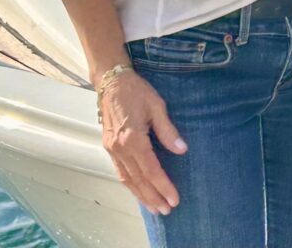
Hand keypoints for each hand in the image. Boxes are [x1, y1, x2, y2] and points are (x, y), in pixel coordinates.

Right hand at [100, 69, 187, 214]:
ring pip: (127, 179)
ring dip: (141, 195)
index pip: (151, 169)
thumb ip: (168, 130)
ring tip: (154, 207)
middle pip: (138, 179)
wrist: (112, 81)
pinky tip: (138, 190)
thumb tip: (182, 150)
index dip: (163, 186)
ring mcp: (112, 149)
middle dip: (153, 197)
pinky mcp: (108, 147)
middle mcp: (120, 148)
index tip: (174, 199)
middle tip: (166, 210)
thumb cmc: (137, 91)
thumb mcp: (157, 106)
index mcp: (133, 138)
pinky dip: (130, 184)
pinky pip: (120, 171)